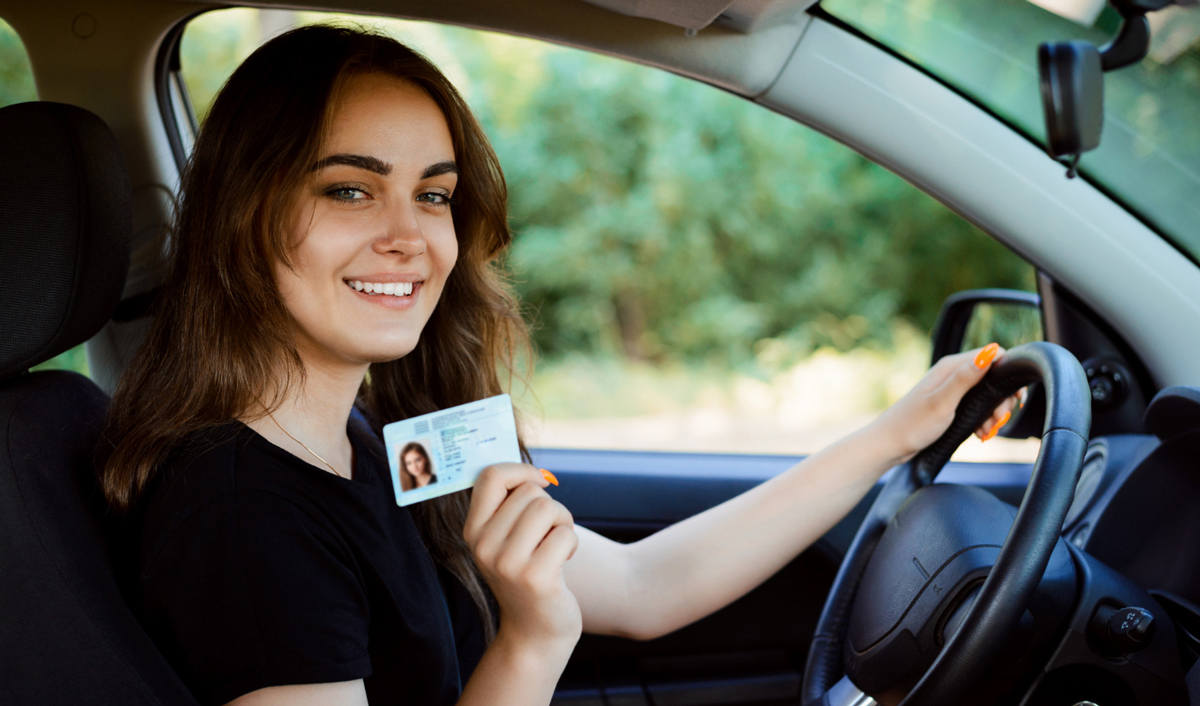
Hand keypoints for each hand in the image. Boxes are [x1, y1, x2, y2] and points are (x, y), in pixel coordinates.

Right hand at [464, 463, 581, 650]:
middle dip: (550, 506)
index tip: (539, 482)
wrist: (535, 631)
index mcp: (472, 531)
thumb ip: (509, 506)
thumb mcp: (505, 540)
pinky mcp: (535, 577)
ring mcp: (507, 563)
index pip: (490, 476)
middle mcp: (483, 546)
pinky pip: (565, 533)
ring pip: (548, 508)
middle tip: (548, 533)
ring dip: (563, 522)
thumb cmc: (528, 573)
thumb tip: (535, 471)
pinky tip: (563, 563)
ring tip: (556, 545)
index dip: (521, 470)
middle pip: (529, 491)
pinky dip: (572, 543)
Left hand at [873, 343, 1023, 463]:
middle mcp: (952, 374)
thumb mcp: (942, 402)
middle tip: (998, 420)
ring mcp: (951, 389)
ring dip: (994, 413)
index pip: (994, 354)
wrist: (890, 445)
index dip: (1008, 374)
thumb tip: (990, 352)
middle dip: (1003, 400)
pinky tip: (981, 433)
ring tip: (987, 431)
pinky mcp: (950, 404)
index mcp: (951, 367)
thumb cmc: (912, 425)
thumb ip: (965, 378)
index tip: (1012, 399)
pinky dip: (983, 420)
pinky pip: (977, 407)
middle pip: (994, 377)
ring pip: (987, 394)